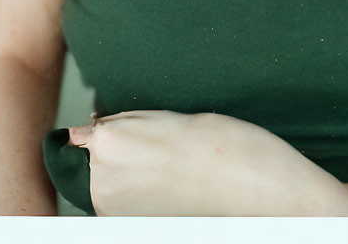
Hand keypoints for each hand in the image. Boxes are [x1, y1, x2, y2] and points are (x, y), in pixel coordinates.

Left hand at [68, 110, 347, 216]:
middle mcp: (103, 180)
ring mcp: (114, 211)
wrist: (256, 190)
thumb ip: (129, 125)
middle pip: (100, 158)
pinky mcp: (130, 228)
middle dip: (126, 151)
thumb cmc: (224, 148)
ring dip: (134, 175)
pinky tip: (173, 191)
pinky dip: (143, 198)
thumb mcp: (170, 119)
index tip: (150, 138)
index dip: (122, 130)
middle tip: (169, 149)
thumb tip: (95, 131)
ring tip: (175, 171)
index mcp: (113, 141)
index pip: (91, 131)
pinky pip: (124, 206)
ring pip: (110, 183)